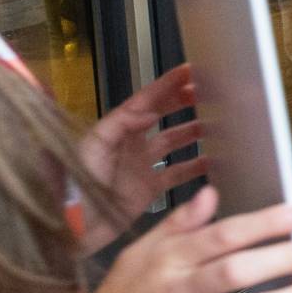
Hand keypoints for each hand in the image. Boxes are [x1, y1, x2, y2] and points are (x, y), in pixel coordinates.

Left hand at [76, 65, 205, 247]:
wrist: (74, 222)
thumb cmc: (77, 179)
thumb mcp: (94, 144)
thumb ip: (121, 123)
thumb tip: (152, 112)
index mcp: (118, 128)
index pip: (147, 99)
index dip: (167, 85)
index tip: (189, 71)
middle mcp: (133, 142)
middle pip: (163, 115)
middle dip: (184, 102)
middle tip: (208, 92)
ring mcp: (143, 165)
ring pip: (175, 141)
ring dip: (194, 131)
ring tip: (217, 123)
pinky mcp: (150, 189)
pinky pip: (178, 174)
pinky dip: (195, 168)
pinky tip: (213, 162)